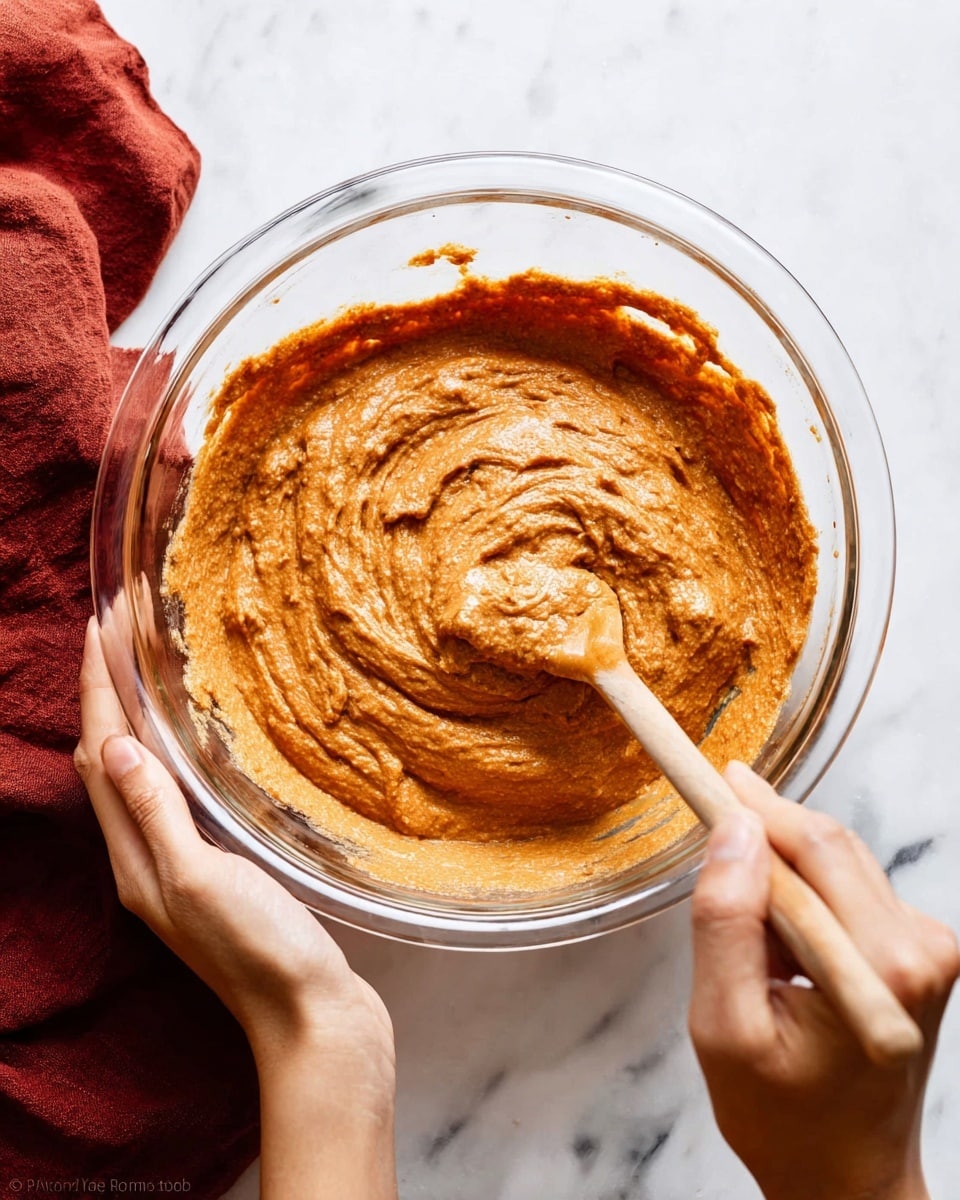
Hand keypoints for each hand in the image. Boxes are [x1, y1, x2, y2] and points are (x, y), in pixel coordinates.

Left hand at [75, 617, 396, 1198]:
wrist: (314, 1019)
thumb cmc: (263, 952)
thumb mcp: (203, 880)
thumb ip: (158, 815)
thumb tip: (115, 745)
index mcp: (136, 860)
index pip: (101, 756)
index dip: (98, 688)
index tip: (100, 623)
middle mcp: (146, 860)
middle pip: (110, 760)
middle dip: (107, 690)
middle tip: (120, 625)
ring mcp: (180, 866)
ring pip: (139, 775)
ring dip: (132, 716)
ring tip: (143, 664)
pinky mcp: (215, 870)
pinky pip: (174, 794)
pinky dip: (169, 752)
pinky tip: (190, 739)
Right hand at [688, 762, 958, 1199]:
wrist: (846, 1177)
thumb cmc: (782, 1118)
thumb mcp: (724, 1028)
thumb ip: (725, 926)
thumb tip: (733, 833)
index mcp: (882, 970)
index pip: (810, 851)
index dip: (750, 808)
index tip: (705, 773)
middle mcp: (923, 948)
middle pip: (829, 845)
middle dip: (761, 832)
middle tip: (706, 813)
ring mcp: (931, 947)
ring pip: (838, 861)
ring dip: (781, 871)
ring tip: (748, 935)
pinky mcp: (922, 949)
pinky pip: (850, 889)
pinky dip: (804, 896)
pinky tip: (779, 945)